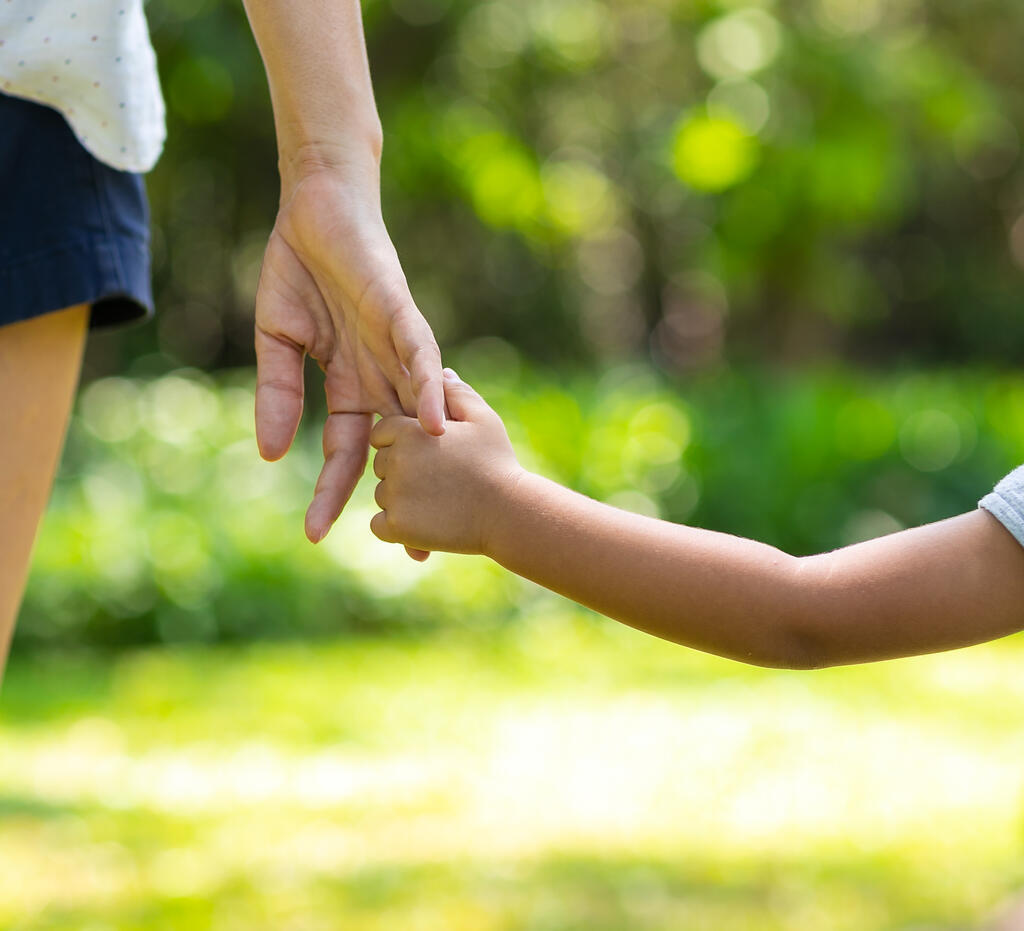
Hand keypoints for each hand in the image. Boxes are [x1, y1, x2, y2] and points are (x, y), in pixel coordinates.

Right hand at [253, 168, 444, 551]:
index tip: (318, 536)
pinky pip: (420, 357)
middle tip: (419, 549)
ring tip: (438, 503)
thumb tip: (272, 455)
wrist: (316, 209)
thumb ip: (279, 395)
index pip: (345, 452)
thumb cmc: (299, 272)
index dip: (333, 492)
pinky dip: (428, 389)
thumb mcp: (277, 343)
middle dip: (403, 496)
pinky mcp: (401, 314)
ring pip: (418, 411)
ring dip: (428, 457)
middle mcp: (380, 376)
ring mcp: (396, 348)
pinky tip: (432, 425)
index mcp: (350, 385)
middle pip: (396, 448)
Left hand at [369, 369, 523, 554]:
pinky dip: (397, 528)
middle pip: (381, 464)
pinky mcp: (397, 527)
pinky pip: (380, 526)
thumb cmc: (498, 463)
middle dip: (401, 471)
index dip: (401, 443)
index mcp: (410, 431)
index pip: (382, 433)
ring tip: (440, 502)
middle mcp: (395, 460)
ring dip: (402, 500)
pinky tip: (426, 523)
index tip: (428, 456)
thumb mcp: (484, 420)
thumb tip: (442, 373)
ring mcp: (394, 495)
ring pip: (382, 496)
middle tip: (439, 481)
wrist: (509, 512)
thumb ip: (458, 393)